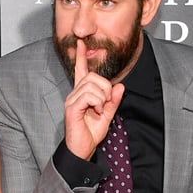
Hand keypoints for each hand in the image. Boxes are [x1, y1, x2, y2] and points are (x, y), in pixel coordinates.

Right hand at [63, 39, 123, 158]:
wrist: (82, 149)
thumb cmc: (90, 133)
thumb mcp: (107, 115)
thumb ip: (113, 101)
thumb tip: (120, 86)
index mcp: (82, 93)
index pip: (81, 70)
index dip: (81, 56)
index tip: (81, 43)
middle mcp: (74, 94)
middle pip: (93, 76)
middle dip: (106, 88)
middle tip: (105, 104)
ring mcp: (72, 100)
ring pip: (92, 85)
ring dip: (102, 98)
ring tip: (99, 110)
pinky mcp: (72, 107)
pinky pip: (89, 96)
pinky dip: (98, 103)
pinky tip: (95, 112)